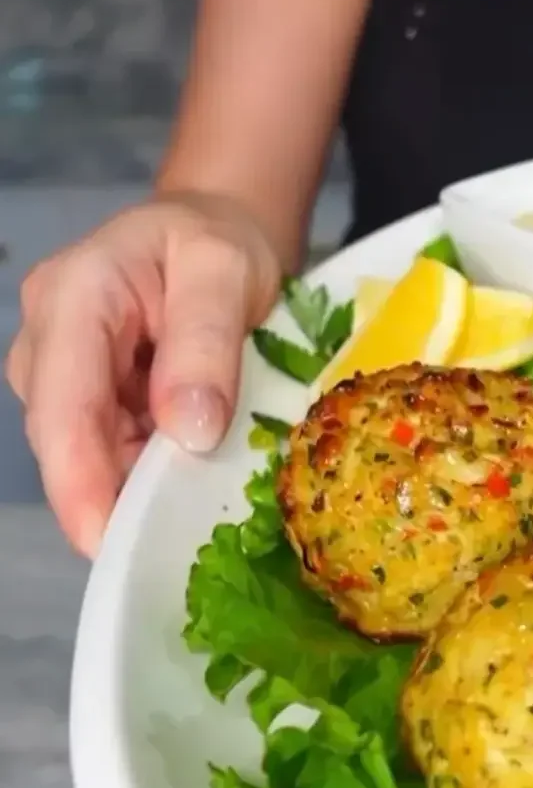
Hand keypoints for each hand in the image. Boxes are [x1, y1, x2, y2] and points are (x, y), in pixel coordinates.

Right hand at [5, 192, 280, 555]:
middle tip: (173, 552)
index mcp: (74, 298)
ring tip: (196, 523)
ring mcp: (68, 377)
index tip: (108, 542)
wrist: (214, 234)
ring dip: (138, 492)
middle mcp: (52, 343)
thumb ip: (205, 343)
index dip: (79, 483)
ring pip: (91, 457)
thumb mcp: (225, 270)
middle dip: (114, 500)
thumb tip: (188, 431)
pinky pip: (115, 455)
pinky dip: (151, 479)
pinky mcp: (94, 404)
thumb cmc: (218, 243)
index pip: (63, 407)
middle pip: (67, 443)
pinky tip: (191, 496)